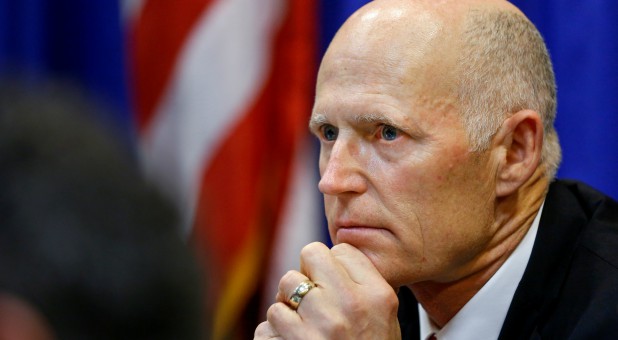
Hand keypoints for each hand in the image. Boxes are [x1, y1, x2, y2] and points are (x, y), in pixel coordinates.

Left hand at [254, 242, 400, 339]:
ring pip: (284, 287)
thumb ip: (363, 284)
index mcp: (376, 296)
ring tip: (304, 328)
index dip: (333, 266)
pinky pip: (268, 321)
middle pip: (309, 255)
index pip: (341, 250)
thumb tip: (330, 257)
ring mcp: (318, 327)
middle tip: (311, 295)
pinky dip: (274, 334)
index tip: (333, 283)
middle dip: (307, 273)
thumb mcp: (384, 318)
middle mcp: (348, 306)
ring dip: (289, 307)